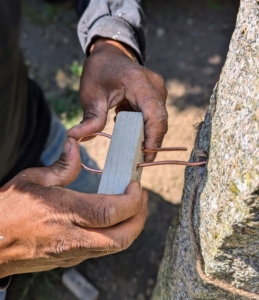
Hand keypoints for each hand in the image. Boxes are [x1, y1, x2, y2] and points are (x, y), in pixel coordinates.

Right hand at [0, 138, 146, 277]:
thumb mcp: (32, 180)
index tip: (136, 185)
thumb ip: (62, 166)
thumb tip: (76, 147)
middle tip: (142, 197)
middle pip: (122, 237)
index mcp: (64, 213)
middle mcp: (72, 238)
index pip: (111, 212)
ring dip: (132, 226)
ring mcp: (72, 254)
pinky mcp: (71, 261)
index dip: (132, 200)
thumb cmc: (7, 209)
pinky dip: (116, 233)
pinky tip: (113, 218)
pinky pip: (104, 250)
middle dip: (140, 217)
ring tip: (132, 206)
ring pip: (116, 247)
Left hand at [67, 38, 167, 161]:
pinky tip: (131, 132)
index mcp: (139, 83)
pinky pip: (155, 116)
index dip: (153, 139)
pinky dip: (145, 128)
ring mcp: (158, 90)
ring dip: (148, 136)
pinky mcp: (156, 95)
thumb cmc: (99, 72)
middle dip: (151, 142)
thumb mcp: (91, 95)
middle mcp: (155, 86)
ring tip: (134, 150)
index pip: (154, 115)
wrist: (109, 54)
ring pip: (159, 120)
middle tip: (139, 161)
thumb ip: (90, 119)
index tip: (145, 158)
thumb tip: (77, 139)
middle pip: (160, 121)